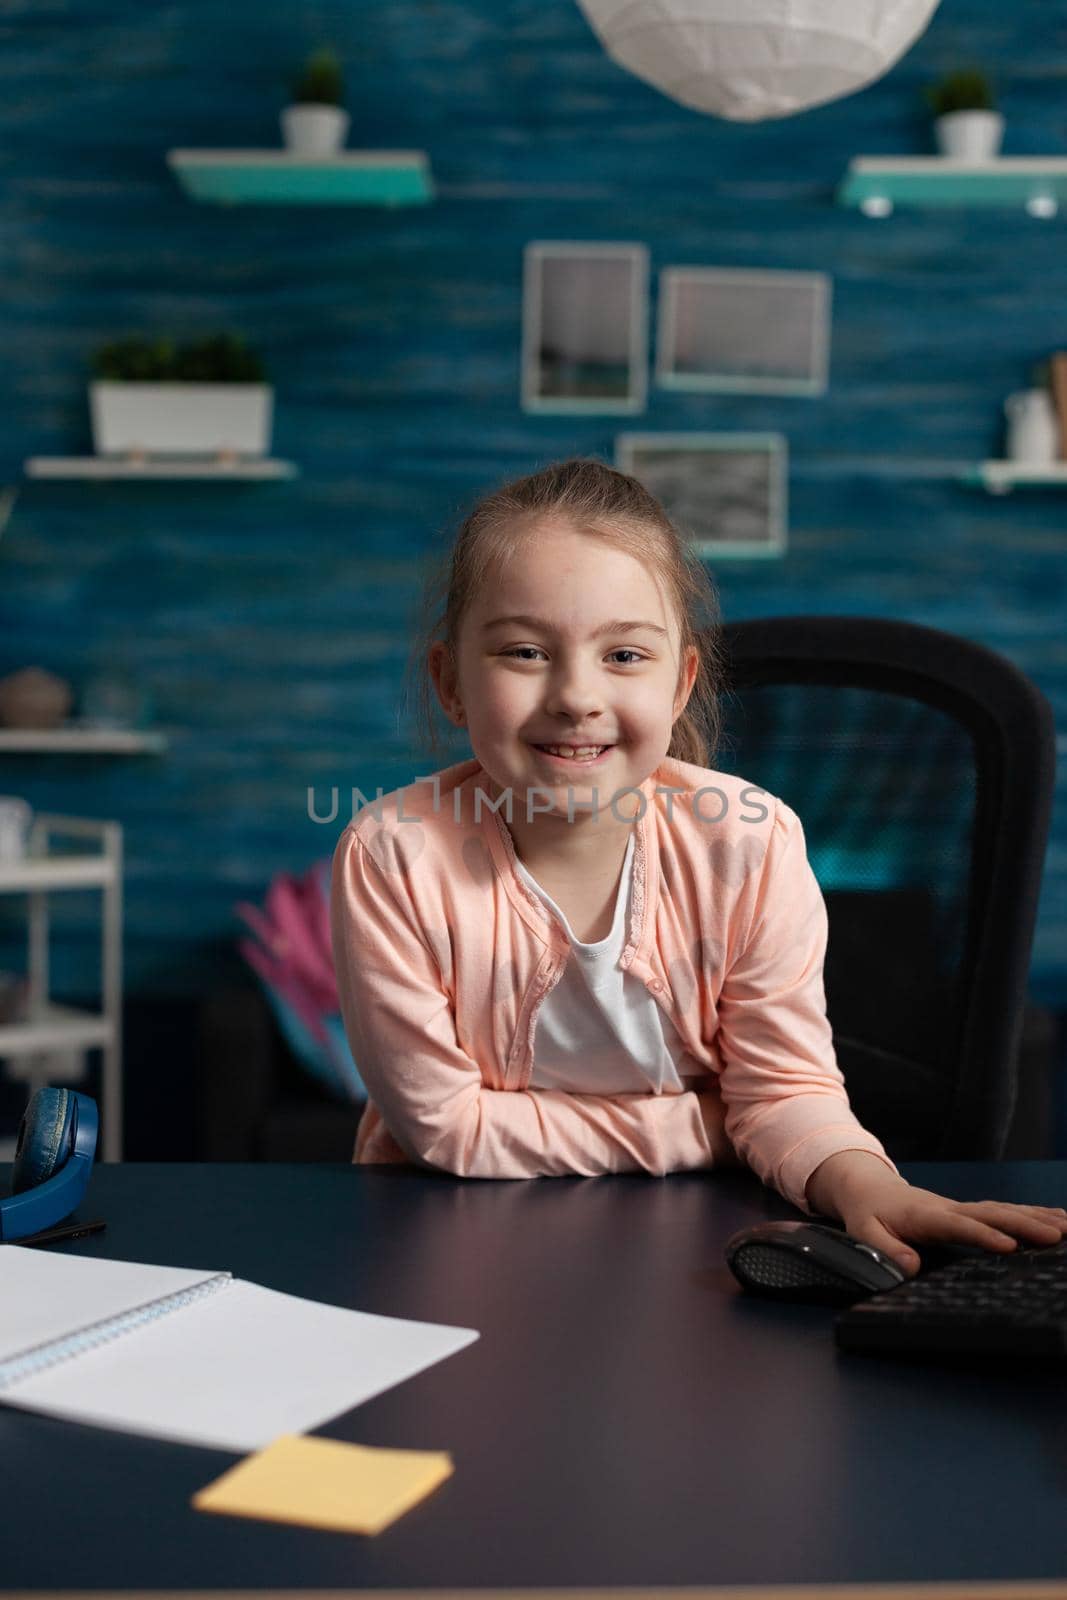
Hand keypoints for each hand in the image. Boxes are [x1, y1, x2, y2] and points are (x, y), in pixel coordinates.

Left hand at [834, 1170, 1066, 1277]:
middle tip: (1055, 1236)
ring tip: (1066, 1226)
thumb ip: (885, 1250)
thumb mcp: (865, 1233)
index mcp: (924, 1216)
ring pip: (1002, 1210)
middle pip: (991, 1214)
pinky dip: (1030, 1214)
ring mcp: (961, 1208)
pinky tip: (1055, 1219)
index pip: (957, 1225)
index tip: (1008, 1246)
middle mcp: (948, 1208)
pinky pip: (1002, 1212)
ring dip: (1034, 1217)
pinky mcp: (969, 1212)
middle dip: (1023, 1224)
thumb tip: (910, 1267)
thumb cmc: (869, 1214)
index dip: (982, 1235)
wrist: (870, 1188)